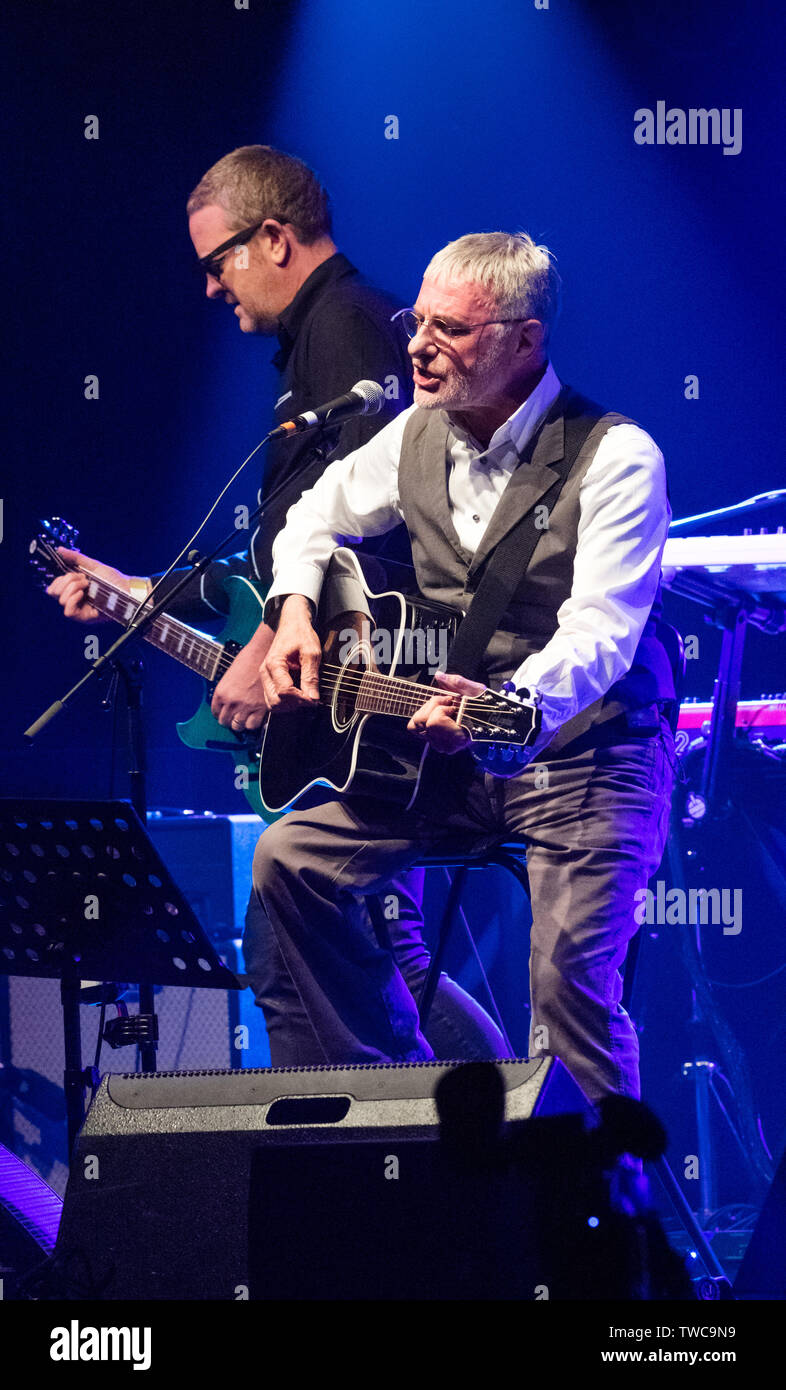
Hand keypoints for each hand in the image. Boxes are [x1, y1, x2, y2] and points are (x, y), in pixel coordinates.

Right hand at [46, 548, 135, 621]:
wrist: (128, 589)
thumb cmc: (114, 579)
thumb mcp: (92, 565)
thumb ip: (75, 558)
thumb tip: (59, 549)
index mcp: (73, 589)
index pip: (53, 588)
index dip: (59, 580)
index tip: (74, 573)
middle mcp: (74, 600)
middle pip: (54, 593)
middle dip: (67, 581)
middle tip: (84, 579)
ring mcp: (79, 609)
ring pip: (61, 601)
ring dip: (73, 588)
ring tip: (87, 585)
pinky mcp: (85, 617)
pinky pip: (69, 612)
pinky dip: (73, 600)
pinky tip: (82, 594)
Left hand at [211, 625, 273, 732]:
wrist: (264, 653)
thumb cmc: (248, 659)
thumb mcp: (230, 676)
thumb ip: (228, 691)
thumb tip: (228, 703)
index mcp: (221, 692)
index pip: (215, 712)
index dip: (220, 713)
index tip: (225, 713)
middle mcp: (231, 701)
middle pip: (225, 722)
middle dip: (229, 720)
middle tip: (235, 716)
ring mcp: (246, 706)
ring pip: (238, 726)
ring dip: (241, 723)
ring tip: (245, 717)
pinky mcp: (260, 708)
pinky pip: (253, 725)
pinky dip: (253, 723)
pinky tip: (255, 716)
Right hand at [260, 596, 321, 710]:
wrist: (292, 623)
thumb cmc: (300, 634)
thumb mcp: (311, 653)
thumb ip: (311, 676)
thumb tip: (313, 698)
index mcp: (274, 664)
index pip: (285, 692)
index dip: (301, 699)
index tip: (314, 699)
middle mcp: (265, 672)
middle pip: (275, 702)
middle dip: (294, 704)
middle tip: (310, 698)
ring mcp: (265, 676)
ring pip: (272, 703)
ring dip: (289, 705)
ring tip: (304, 696)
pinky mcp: (269, 679)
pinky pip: (273, 697)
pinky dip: (285, 701)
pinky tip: (298, 694)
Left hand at [407, 671, 485, 753]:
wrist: (494, 722)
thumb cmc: (487, 708)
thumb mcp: (475, 691)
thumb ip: (456, 682)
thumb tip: (439, 675)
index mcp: (458, 736)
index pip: (434, 721)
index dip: (440, 707)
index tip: (452, 702)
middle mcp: (447, 745)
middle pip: (420, 723)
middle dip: (431, 707)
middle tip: (447, 703)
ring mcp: (440, 746)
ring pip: (416, 726)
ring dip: (428, 713)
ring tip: (443, 710)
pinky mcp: (436, 744)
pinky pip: (419, 730)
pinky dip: (427, 719)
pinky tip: (441, 716)